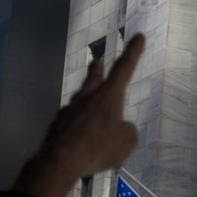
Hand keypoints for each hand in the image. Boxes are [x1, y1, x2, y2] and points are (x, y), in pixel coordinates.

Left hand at [13, 34, 144, 196]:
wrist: (60, 161)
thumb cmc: (99, 147)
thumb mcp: (127, 142)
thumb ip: (128, 131)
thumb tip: (121, 128)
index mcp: (108, 96)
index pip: (124, 69)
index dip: (133, 53)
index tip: (139, 36)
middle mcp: (87, 97)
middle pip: (94, 77)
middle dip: (99, 68)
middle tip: (99, 60)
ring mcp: (70, 110)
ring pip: (83, 103)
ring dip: (90, 107)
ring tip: (97, 122)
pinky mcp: (58, 125)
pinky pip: (75, 126)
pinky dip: (81, 131)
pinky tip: (84, 144)